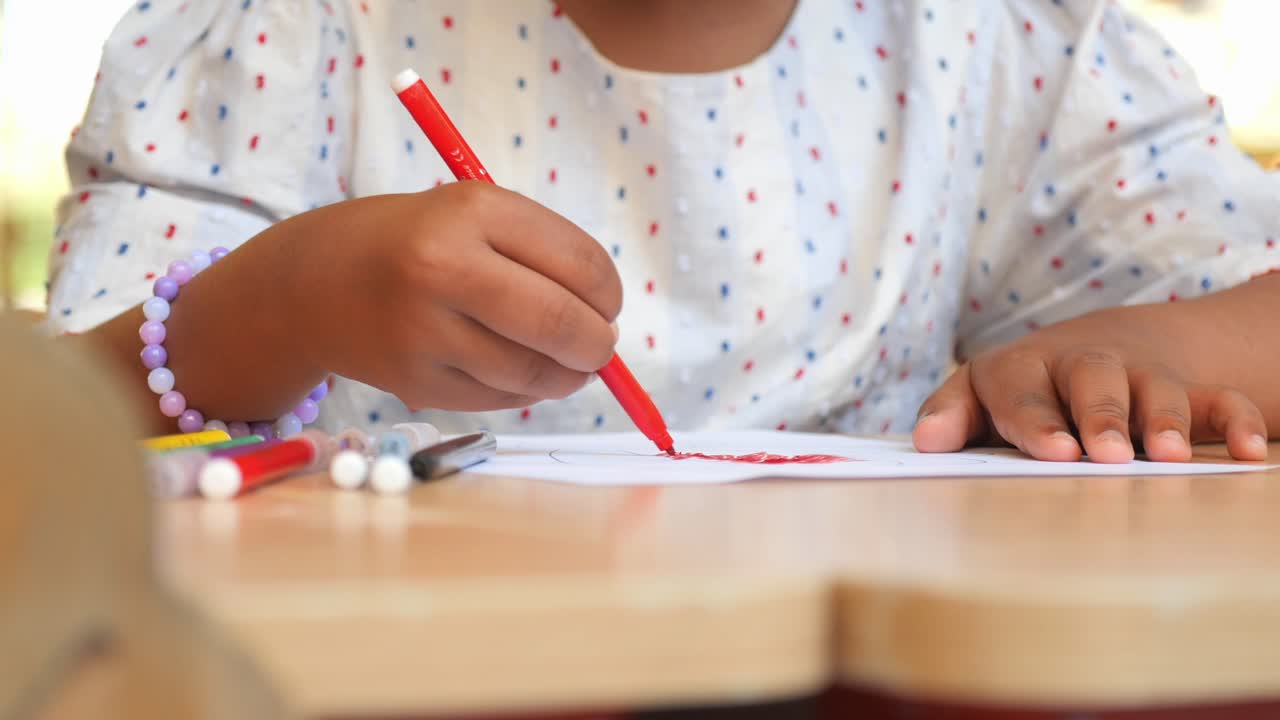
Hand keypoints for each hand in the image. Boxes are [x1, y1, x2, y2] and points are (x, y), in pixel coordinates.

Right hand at [291, 182, 621, 410]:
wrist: (311, 282)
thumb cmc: (414, 242)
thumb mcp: (472, 216)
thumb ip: (544, 256)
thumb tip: (609, 322)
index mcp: (471, 210)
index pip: (580, 263)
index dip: (610, 294)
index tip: (609, 304)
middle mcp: (443, 267)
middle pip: (560, 324)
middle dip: (599, 345)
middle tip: (601, 347)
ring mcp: (424, 330)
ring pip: (533, 372)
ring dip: (567, 375)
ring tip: (567, 363)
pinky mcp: (413, 381)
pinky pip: (499, 400)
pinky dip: (525, 392)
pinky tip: (518, 372)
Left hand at [912, 337, 1269, 462]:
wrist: (1092, 347)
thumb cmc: (1021, 388)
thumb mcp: (979, 394)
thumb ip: (951, 415)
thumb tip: (924, 443)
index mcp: (1022, 368)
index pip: (1021, 390)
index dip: (1036, 420)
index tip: (1054, 453)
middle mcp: (1082, 365)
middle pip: (1092, 380)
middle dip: (1101, 417)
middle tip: (1109, 456)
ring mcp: (1138, 375)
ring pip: (1155, 388)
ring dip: (1164, 421)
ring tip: (1173, 457)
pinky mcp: (1188, 390)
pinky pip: (1222, 400)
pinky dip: (1239, 423)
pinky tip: (1250, 454)